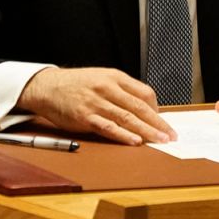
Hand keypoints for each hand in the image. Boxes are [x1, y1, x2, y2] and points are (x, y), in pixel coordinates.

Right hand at [18, 67, 174, 144]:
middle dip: (158, 123)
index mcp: (114, 77)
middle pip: (140, 107)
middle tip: (170, 135)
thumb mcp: (101, 78)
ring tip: (159, 140)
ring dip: (146, 131)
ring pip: (127, 118)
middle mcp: (107, 88)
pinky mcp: (85, 117)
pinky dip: (123, 135)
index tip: (163, 121)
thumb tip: (143, 108)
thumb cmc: (76, 85)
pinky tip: (135, 141)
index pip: (144, 92)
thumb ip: (121, 91)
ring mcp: (96, 103)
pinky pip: (108, 127)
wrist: (47, 87)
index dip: (157, 108)